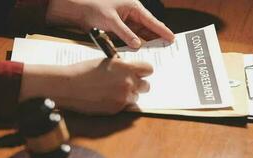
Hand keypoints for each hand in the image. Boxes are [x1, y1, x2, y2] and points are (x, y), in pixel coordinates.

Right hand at [20, 58, 152, 114]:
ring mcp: (122, 98)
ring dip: (128, 95)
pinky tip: (106, 98)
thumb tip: (130, 71)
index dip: (144, 71)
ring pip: (135, 97)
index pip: (149, 69)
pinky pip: (125, 106)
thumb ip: (122, 67)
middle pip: (146, 86)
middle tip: (127, 83)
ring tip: (113, 91)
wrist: (69, 86)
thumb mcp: (106, 62)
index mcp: (126, 67)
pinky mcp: (116, 109)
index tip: (140, 72)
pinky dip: (119, 103)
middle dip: (138, 84)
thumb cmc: (84, 71)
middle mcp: (128, 83)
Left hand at [45, 0, 173, 47]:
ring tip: (156, 53)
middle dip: (157, 39)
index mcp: (134, 8)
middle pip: (148, 29)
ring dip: (146, 43)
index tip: (172, 39)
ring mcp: (126, 23)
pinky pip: (131, 38)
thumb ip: (125, 34)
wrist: (79, 10)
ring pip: (140, 35)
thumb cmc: (95, 8)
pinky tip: (139, 52)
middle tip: (166, 49)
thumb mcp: (111, 21)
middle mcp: (133, 15)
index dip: (163, 31)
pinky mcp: (120, 30)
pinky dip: (135, 45)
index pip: (152, 21)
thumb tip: (138, 45)